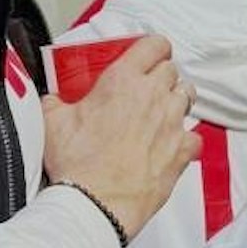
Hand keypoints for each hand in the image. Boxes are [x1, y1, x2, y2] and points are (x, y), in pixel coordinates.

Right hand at [41, 35, 197, 239]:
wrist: (95, 202)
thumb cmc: (77, 164)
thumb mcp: (52, 120)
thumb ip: (56, 100)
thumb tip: (54, 98)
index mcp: (123, 80)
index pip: (153, 45)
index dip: (152, 48)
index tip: (147, 54)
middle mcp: (153, 97)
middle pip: (172, 71)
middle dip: (160, 76)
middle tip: (145, 88)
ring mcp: (172, 124)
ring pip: (187, 97)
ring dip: (174, 101)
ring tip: (157, 113)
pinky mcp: (182, 152)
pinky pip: (194, 136)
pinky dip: (185, 139)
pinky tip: (169, 144)